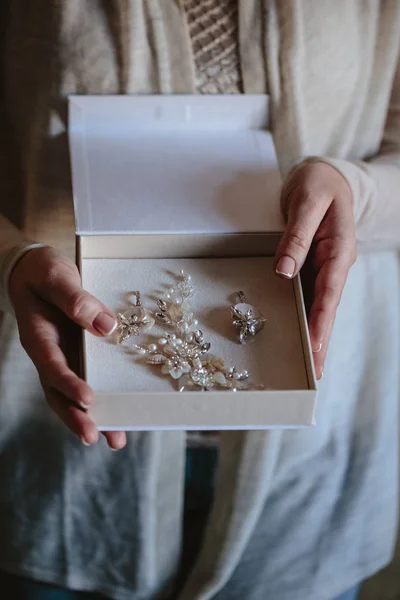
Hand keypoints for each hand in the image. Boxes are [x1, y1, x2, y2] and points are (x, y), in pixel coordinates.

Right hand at [9, 246, 125, 449]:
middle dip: (76, 417)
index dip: (69, 385)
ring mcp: (62, 357)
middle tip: (96, 436)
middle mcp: (49, 353)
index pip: (52, 367)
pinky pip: (85, 381)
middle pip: (58, 393)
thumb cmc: (42, 271)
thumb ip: (75, 299)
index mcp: (39, 337)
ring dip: (90, 418)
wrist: (35, 270)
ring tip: (115, 439)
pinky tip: (118, 414)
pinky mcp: (75, 355)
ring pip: (71, 395)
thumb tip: (107, 326)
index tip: (88, 400)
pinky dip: (99, 401)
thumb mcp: (56, 276)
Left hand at [274, 160, 356, 378]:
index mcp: (339, 249)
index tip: (316, 346)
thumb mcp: (307, 201)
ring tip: (308, 365)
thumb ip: (297, 234)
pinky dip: (305, 316)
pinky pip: (308, 295)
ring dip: (314, 334)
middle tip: (313, 372)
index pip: (330, 291)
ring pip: (319, 306)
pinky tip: (299, 335)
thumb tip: (284, 270)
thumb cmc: (318, 184)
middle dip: (320, 340)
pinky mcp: (312, 267)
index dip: (322, 320)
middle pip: (327, 307)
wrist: (324, 177)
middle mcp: (334, 263)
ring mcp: (324, 267)